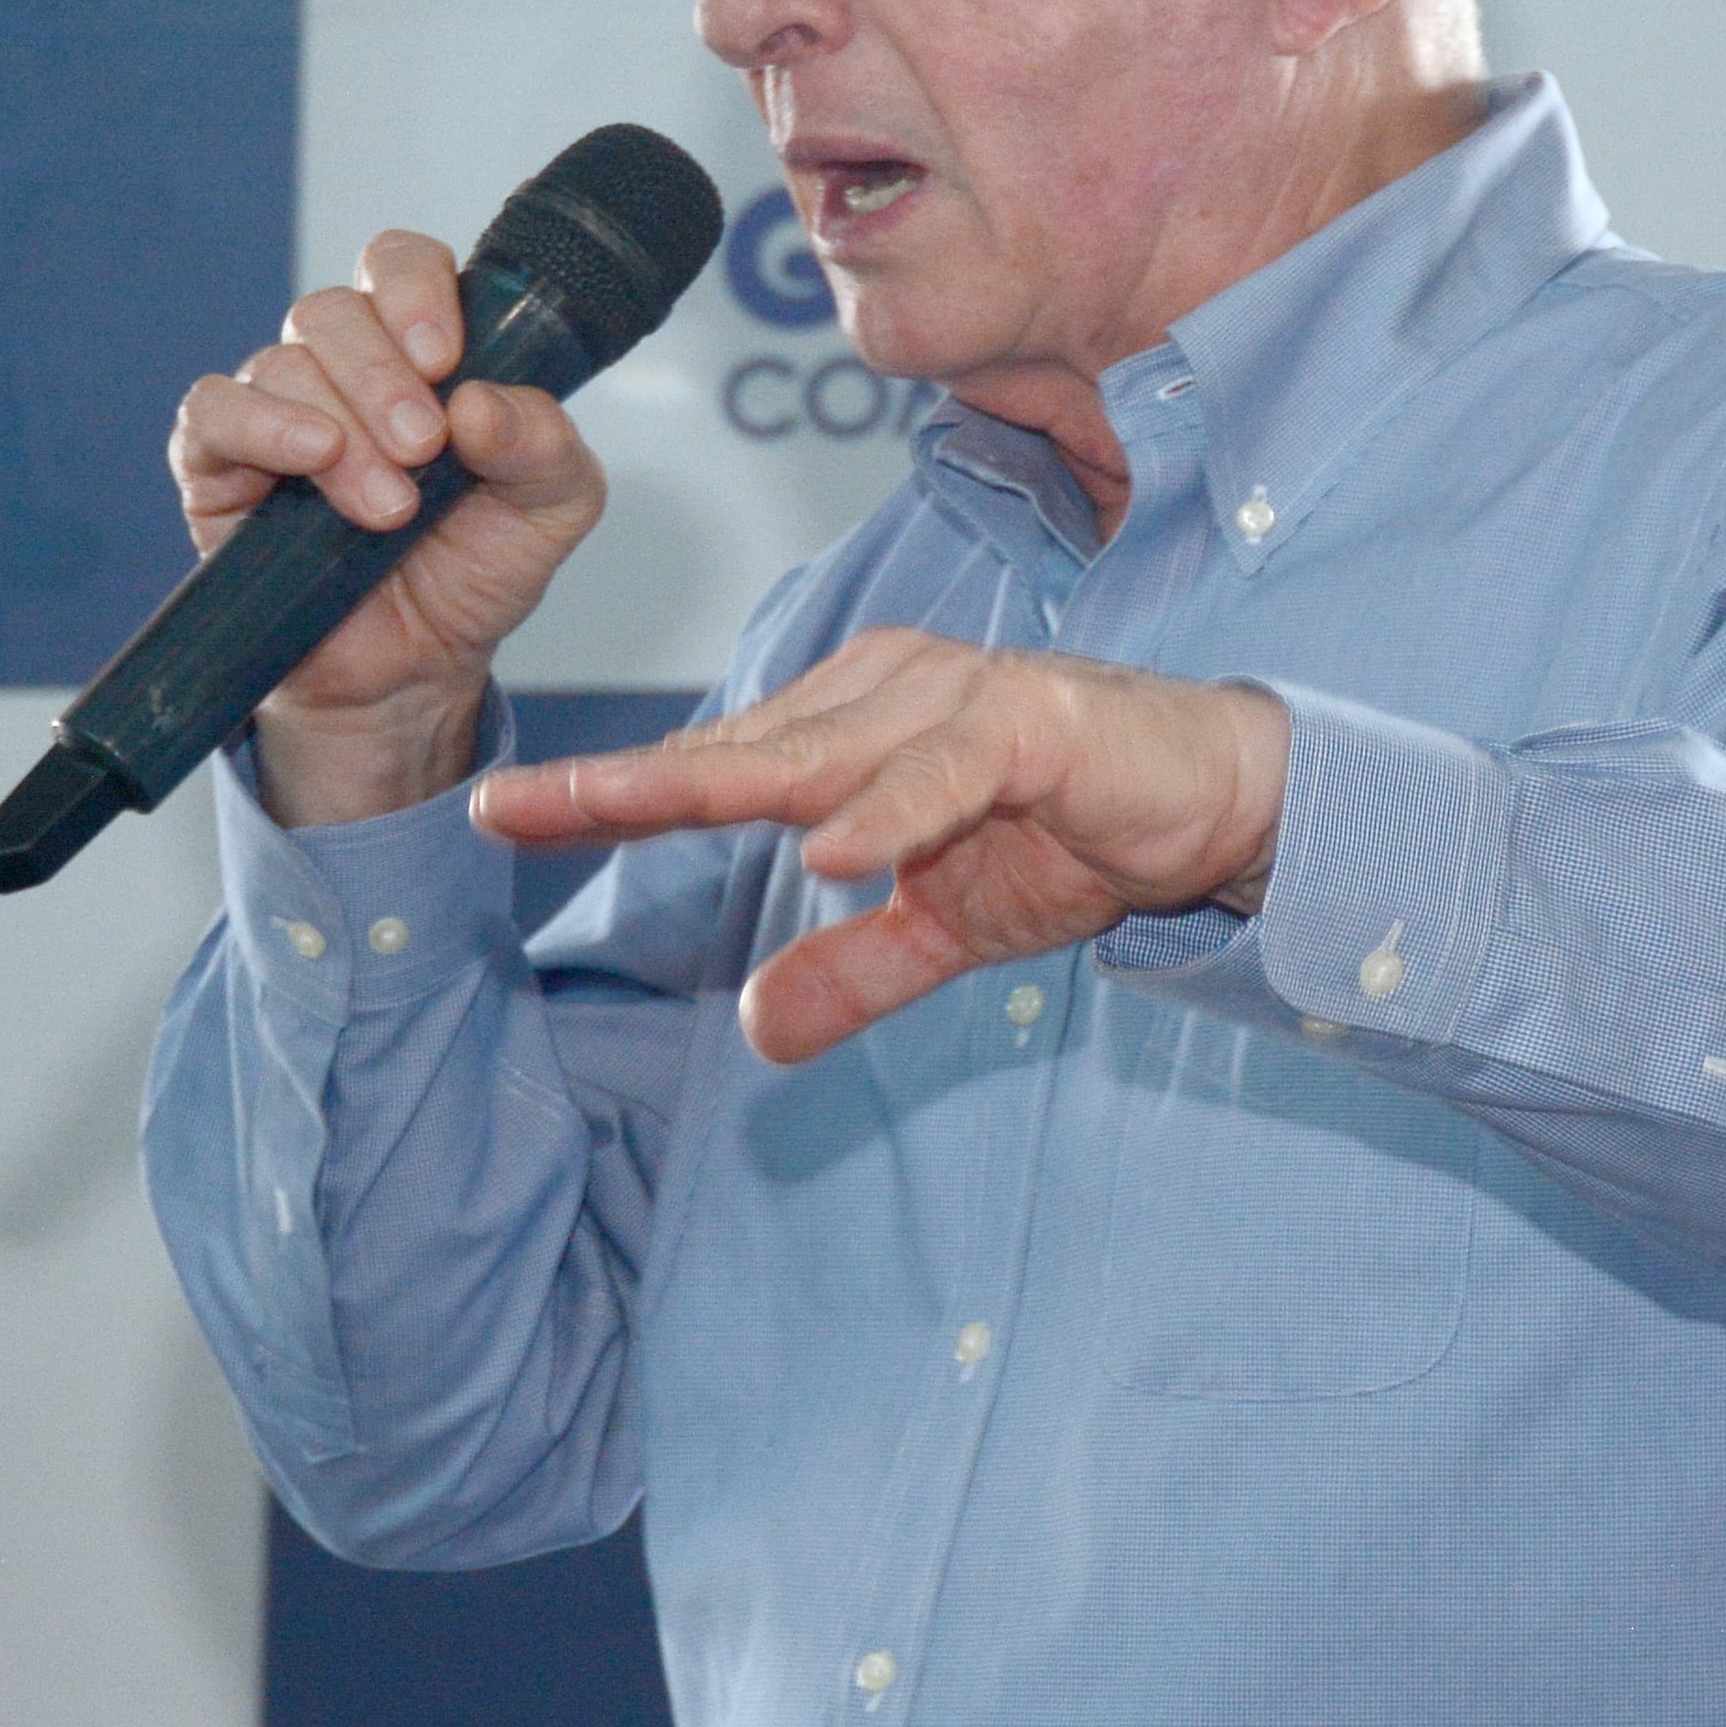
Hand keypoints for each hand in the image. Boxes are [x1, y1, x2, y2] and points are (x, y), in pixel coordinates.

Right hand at [168, 230, 607, 825]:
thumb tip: (482, 400)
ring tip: (389, 507)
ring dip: (344, 426)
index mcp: (417, 353)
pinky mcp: (217, 467)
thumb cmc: (470, 575)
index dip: (417, 290)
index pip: (399, 265)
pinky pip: (212, 411)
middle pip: (334, 310)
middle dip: (385, 376)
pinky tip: (311, 458)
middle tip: (425, 450)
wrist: (411, 675)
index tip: (447, 359)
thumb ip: (545, 444)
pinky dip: (260, 424)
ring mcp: (274, 413)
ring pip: (284, 362)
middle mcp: (340, 370)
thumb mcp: (550, 510)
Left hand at [470, 631, 1290, 1063]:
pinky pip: (951, 766)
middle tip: (513, 806)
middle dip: (624, 781)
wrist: (1223, 799)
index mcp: (851, 729)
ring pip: (825, 750)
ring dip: (727, 786)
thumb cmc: (1080, 835)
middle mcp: (889, 694)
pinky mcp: (1038, 721)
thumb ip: (855, 973)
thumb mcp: (948, 930)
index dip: (612, 793)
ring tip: (622, 809)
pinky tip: (834, 849)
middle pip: (738, 750)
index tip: (502, 812)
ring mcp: (960, 697)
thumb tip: (759, 1033)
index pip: (714, 767)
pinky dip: (894, 808)